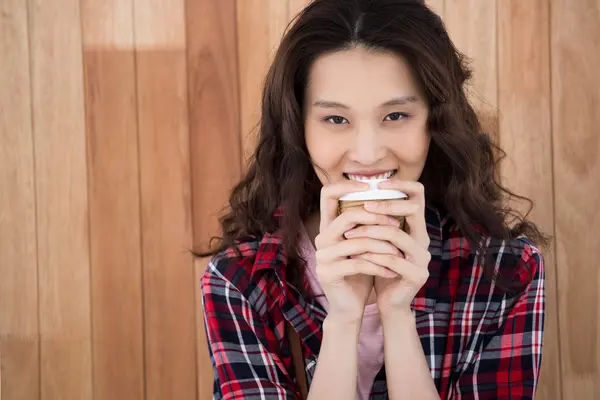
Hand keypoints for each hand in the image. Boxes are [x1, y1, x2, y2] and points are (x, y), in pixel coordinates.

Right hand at [315, 180, 402, 323]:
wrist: (347, 307)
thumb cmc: (359, 273)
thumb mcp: (363, 246)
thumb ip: (367, 225)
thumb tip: (389, 199)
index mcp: (328, 227)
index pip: (328, 194)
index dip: (348, 185)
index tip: (373, 187)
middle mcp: (321, 238)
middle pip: (347, 216)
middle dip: (376, 219)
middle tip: (397, 225)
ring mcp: (322, 256)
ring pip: (357, 242)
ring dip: (383, 247)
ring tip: (399, 253)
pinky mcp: (329, 273)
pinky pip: (359, 264)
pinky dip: (379, 267)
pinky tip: (392, 271)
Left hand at [344, 180, 430, 316]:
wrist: (392, 304)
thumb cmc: (382, 268)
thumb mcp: (380, 242)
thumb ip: (378, 222)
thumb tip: (359, 195)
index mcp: (417, 228)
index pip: (419, 195)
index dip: (401, 184)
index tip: (377, 183)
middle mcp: (424, 240)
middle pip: (413, 209)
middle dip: (385, 205)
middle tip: (363, 207)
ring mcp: (423, 259)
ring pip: (397, 234)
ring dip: (370, 231)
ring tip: (349, 233)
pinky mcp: (417, 275)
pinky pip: (392, 259)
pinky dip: (371, 255)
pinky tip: (355, 254)